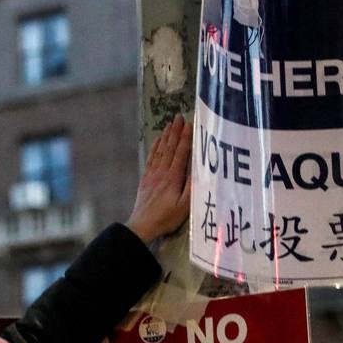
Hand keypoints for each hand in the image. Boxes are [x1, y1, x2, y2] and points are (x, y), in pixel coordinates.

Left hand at [125, 114, 190, 243]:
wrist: (142, 225)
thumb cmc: (166, 218)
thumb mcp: (184, 207)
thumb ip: (192, 188)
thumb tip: (200, 170)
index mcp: (173, 178)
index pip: (180, 153)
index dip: (185, 138)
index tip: (189, 124)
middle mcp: (162, 172)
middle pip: (169, 148)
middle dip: (175, 131)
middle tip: (179, 116)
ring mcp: (152, 175)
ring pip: (160, 151)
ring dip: (165, 136)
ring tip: (170, 123)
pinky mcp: (145, 179)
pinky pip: (151, 159)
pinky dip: (155, 147)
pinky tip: (158, 140)